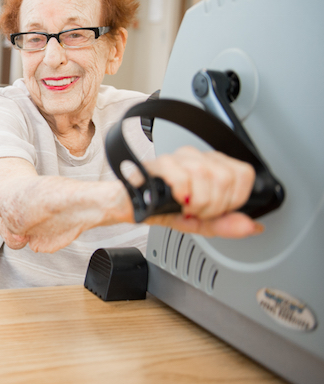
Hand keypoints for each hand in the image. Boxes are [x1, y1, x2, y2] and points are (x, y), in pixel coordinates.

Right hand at [140, 146, 262, 236]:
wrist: (131, 207)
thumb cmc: (162, 209)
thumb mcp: (200, 223)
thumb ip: (227, 224)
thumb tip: (252, 226)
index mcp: (212, 165)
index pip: (244, 174)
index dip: (235, 198)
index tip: (218, 209)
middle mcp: (198, 157)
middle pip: (227, 177)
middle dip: (214, 205)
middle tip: (198, 211)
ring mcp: (179, 157)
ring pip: (208, 175)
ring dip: (197, 202)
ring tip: (186, 206)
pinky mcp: (161, 162)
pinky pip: (184, 176)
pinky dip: (182, 194)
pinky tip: (176, 199)